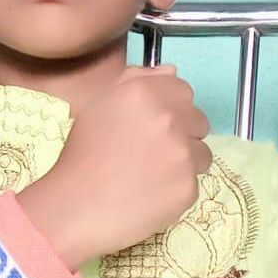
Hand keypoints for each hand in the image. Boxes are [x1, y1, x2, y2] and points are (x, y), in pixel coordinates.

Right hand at [17, 66, 211, 270]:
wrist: (75, 206)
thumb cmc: (82, 153)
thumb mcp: (99, 105)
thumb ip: (135, 80)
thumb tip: (172, 71)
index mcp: (144, 93)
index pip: (183, 90)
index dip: (171, 106)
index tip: (155, 122)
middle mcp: (169, 118)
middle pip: (199, 120)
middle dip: (183, 132)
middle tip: (153, 150)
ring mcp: (182, 154)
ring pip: (202, 152)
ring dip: (185, 161)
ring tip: (153, 173)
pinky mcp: (188, 188)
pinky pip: (194, 182)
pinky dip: (177, 188)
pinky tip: (151, 193)